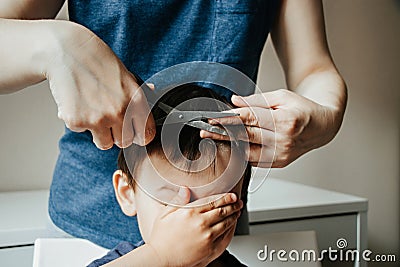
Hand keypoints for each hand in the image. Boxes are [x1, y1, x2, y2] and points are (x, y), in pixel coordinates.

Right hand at [43, 21, 154, 148]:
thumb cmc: (96, 60)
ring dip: (99, 133)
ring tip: (93, 111)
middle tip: (108, 118)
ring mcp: (98, 118)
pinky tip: (77, 103)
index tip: (133, 131)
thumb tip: (153, 91)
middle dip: (117, 134)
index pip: (147, 135)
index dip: (139, 135)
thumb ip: (138, 90)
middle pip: (125, 142)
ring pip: (104, 143)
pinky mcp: (77, 121)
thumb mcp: (124, 74)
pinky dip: (79, 122)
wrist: (65, 50)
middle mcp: (120, 112)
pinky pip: (82, 132)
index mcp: (136, 100)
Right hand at [148, 189, 242, 266]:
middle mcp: (201, 224)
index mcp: (190, 212)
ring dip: (234, 216)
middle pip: (223, 211)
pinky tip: (232, 226)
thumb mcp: (165, 214)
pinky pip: (226, 237)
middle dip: (233, 205)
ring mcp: (208, 237)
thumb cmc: (161, 238)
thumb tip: (185, 189)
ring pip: (227, 223)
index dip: (225, 197)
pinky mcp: (211, 249)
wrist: (161, 259)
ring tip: (238, 211)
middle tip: (238, 201)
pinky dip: (232, 229)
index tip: (232, 195)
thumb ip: (177, 200)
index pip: (213, 201)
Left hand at [201, 89, 342, 167]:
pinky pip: (255, 159)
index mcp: (286, 121)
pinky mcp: (279, 163)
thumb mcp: (282, 97)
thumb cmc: (303, 109)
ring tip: (212, 138)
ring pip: (248, 151)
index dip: (229, 119)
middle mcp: (283, 141)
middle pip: (246, 137)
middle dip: (223, 133)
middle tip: (205, 130)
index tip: (213, 118)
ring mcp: (281, 155)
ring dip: (229, 144)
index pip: (251, 120)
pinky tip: (229, 146)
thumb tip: (234, 101)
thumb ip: (256, 101)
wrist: (322, 127)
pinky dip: (241, 152)